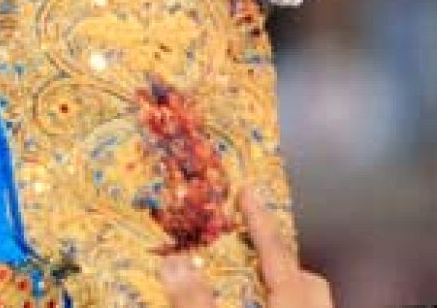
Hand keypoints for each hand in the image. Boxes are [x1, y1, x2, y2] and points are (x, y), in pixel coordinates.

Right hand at [161, 187, 332, 306]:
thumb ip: (196, 301)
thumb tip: (173, 263)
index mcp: (291, 306)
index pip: (277, 255)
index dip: (260, 222)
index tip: (249, 193)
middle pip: (308, 279)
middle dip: (284, 260)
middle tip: (254, 246)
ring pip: (315, 302)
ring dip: (290, 287)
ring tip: (260, 281)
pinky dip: (290, 306)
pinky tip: (264, 307)